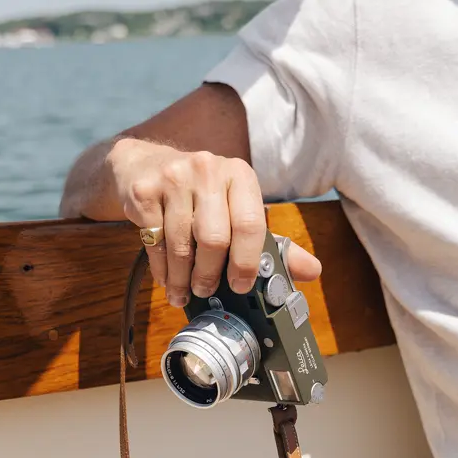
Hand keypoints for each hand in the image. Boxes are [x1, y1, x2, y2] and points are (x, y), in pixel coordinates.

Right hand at [106, 138, 322, 306]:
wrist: (145, 164)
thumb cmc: (199, 194)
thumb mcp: (236, 207)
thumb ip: (270, 241)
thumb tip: (313, 271)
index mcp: (240, 175)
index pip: (251, 223)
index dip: (246, 262)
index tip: (240, 286)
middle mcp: (208, 170)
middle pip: (214, 238)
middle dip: (209, 275)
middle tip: (206, 291)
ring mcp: (173, 178)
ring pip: (181, 245)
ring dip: (182, 279)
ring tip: (182, 293)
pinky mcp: (144, 191)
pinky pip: (155, 242)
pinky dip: (161, 270)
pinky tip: (166, 278)